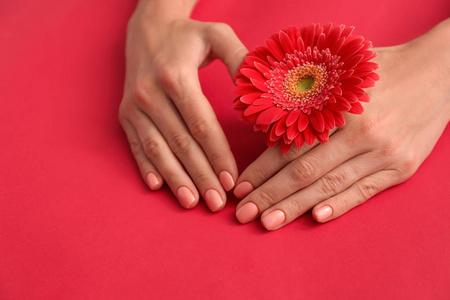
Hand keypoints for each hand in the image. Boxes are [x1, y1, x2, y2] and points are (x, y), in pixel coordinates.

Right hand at [119, 3, 246, 210]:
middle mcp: (150, 94)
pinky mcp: (125, 114)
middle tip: (217, 202)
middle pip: (181, 143)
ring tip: (192, 202)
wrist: (146, 29)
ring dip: (175, 178)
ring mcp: (134, 106)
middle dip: (200, 175)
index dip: (217, 155)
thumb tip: (260, 92)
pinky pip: (136, 146)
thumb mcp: (217, 35)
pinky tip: (159, 186)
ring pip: (158, 149)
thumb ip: (240, 59)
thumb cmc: (187, 36)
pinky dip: (147, 167)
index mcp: (176, 77)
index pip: (201, 124)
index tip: (231, 180)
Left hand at [234, 19, 449, 229]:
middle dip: (270, 195)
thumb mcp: (340, 70)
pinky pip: (364, 191)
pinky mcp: (401, 167)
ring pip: (329, 186)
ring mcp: (383, 153)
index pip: (290, 145)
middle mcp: (361, 132)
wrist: (437, 73)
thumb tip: (266, 120)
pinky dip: (339, 205)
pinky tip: (315, 218)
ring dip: (294, 207)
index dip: (262, 169)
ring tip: (268, 222)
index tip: (240, 186)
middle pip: (304, 171)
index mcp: (339, 105)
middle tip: (243, 213)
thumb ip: (306, 92)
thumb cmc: (380, 70)